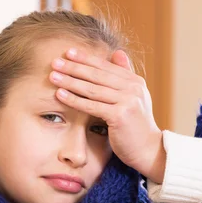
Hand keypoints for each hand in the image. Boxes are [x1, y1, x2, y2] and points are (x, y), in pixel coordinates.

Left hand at [50, 48, 165, 182]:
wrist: (148, 150)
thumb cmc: (136, 125)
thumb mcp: (134, 97)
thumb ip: (125, 75)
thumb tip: (117, 52)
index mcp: (135, 81)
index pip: (106, 66)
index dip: (86, 58)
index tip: (68, 52)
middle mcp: (133, 88)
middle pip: (97, 75)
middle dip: (74, 67)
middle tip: (55, 61)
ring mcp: (128, 101)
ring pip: (92, 89)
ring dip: (70, 81)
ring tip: (53, 76)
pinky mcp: (120, 116)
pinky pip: (92, 106)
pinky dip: (74, 99)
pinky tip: (60, 94)